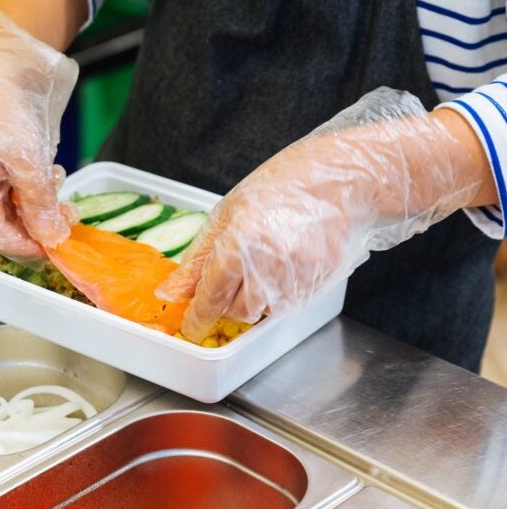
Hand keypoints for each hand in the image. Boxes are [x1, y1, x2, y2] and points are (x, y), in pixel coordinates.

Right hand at [0, 8, 78, 257]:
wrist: (6, 61)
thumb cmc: (5, 105)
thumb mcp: (27, 159)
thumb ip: (39, 203)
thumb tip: (51, 238)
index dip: (30, 244)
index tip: (60, 243)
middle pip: (7, 226)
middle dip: (40, 223)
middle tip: (69, 214)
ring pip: (17, 211)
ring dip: (43, 206)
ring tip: (60, 186)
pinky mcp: (1, 169)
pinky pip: (20, 193)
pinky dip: (38, 190)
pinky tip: (51, 175)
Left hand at [159, 88, 492, 340]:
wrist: (336, 182)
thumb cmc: (277, 190)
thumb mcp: (224, 217)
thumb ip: (197, 261)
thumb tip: (171, 292)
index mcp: (239, 246)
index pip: (211, 299)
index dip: (197, 318)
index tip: (190, 326)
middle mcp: (269, 267)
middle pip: (237, 312)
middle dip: (227, 302)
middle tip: (232, 276)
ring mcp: (297, 278)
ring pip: (263, 311)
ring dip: (254, 297)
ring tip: (262, 262)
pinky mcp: (317, 284)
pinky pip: (288, 303)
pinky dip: (278, 292)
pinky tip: (284, 262)